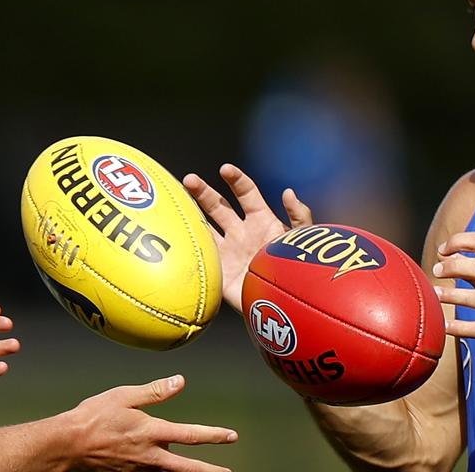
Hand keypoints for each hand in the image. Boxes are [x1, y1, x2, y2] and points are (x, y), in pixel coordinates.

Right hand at [65, 374, 237, 471]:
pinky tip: (165, 469)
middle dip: (209, 471)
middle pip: (187, 467)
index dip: (213, 435)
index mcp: (151, 432)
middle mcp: (149, 455)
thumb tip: (181, 381)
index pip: (190, 435)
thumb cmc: (93, 416)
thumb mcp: (124, 396)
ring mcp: (139, 468)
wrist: (67, 446)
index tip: (232, 436)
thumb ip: (155, 391)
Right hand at [183, 164, 312, 311]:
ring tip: (172, 201)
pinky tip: (174, 233)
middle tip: (189, 179)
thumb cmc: (296, 270)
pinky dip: (188, 243)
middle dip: (202, 191)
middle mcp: (240, 231)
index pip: (246, 193)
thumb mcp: (302, 241)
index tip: (225, 169)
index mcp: (261, 220)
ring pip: (203, 225)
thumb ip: (299, 217)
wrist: (283, 304)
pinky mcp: (217, 268)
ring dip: (189, 213)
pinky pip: (199, 253)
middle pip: (217, 205)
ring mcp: (226, 250)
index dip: (236, 180)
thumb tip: (288, 192)